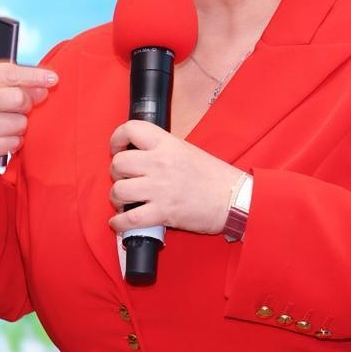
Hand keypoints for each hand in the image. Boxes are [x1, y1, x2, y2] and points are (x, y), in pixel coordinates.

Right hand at [0, 63, 58, 194]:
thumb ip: (11, 79)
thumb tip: (45, 86)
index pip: (10, 74)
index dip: (35, 76)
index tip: (53, 78)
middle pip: (19, 99)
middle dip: (28, 102)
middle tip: (22, 104)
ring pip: (20, 123)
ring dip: (20, 123)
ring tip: (6, 121)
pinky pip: (15, 142)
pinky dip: (15, 139)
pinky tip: (2, 134)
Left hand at [106, 120, 244, 235]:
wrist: (234, 199)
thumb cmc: (215, 177)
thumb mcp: (187, 151)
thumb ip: (162, 150)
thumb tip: (140, 155)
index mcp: (167, 144)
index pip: (131, 129)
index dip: (117, 139)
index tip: (117, 149)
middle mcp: (159, 163)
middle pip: (118, 163)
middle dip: (116, 174)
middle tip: (124, 179)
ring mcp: (159, 188)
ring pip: (118, 191)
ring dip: (117, 198)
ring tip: (125, 201)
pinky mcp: (162, 212)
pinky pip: (128, 219)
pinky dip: (119, 223)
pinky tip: (119, 222)